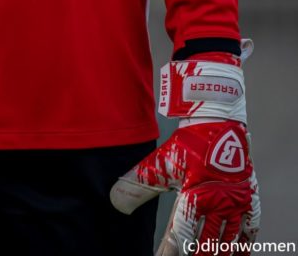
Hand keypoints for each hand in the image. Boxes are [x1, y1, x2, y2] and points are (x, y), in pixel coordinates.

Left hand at [110, 120, 259, 255]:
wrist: (217, 121)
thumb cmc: (189, 142)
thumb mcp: (161, 163)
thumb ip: (137, 183)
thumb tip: (114, 200)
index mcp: (196, 195)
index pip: (182, 233)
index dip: (171, 249)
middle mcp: (218, 202)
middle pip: (206, 242)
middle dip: (196, 255)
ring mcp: (236, 202)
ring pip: (228, 239)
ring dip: (217, 252)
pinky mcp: (249, 197)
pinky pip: (250, 229)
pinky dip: (243, 244)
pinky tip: (236, 253)